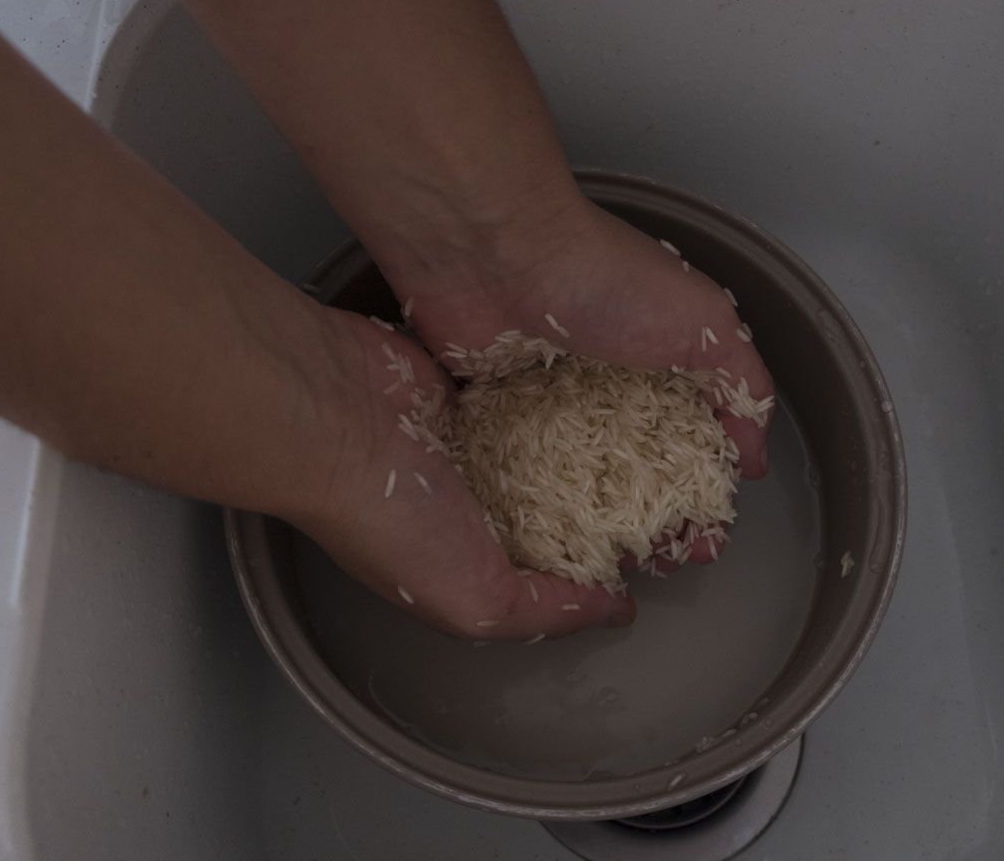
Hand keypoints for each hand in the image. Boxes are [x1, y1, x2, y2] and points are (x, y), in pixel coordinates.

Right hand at [294, 309, 635, 640]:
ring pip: (551, 451)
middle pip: (559, 511)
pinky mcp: (471, 392)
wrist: (335, 418)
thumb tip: (613, 612)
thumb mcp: (475, 602)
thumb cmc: (387, 518)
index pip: (553, 575)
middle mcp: (472, 509)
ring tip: (653, 436)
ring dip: (591, 446)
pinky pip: (532, 398)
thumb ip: (546, 612)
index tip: (658, 550)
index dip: (605, 568)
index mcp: (470, 566)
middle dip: (608, 504)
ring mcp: (472, 446)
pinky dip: (563, 397)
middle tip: (668, 487)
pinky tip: (611, 393)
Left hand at [391, 188, 776, 571]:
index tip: (711, 533)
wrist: (495, 255)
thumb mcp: (704, 323)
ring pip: (581, 482)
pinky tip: (553, 545)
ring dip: (601, 525)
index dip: (707, 490)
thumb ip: (742, 382)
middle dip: (658, 520)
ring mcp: (549, 402)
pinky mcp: (497, 413)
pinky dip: (535, 506)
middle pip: (638, 471)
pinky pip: (518, 474)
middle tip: (666, 561)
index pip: (695, 440)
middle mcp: (608, 383)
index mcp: (662, 359)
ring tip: (617, 566)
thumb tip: (753, 449)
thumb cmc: (604, 278)